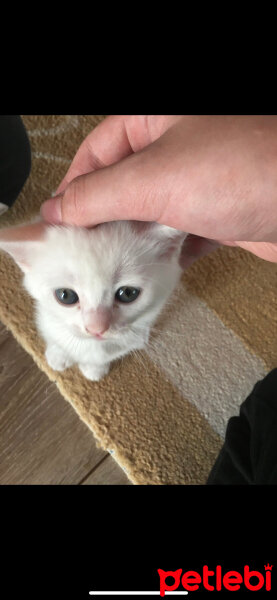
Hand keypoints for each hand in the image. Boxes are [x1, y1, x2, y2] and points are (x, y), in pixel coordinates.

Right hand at [40, 115, 276, 263]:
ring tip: (112, 265)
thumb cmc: (247, 170)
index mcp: (157, 118)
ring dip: (132, 240)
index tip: (59, 222)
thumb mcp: (154, 179)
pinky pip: (179, 234)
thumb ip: (98, 194)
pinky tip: (152, 269)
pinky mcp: (220, 212)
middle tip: (83, 251)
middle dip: (103, 219)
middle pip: (122, 185)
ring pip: (150, 213)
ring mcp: (201, 180)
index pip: (97, 151)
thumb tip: (58, 208)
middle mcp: (178, 145)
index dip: (74, 188)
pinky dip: (164, 253)